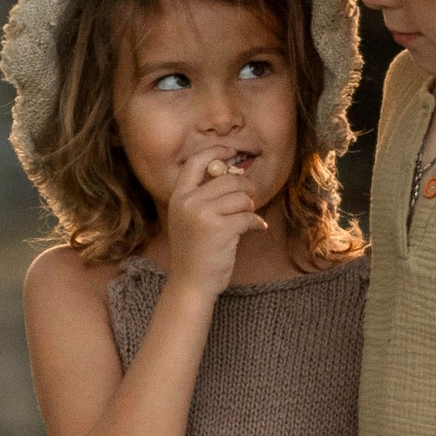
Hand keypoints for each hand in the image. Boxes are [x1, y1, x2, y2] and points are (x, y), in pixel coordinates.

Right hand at [166, 149, 265, 295]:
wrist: (191, 283)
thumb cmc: (194, 251)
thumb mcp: (188, 219)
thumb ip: (202, 196)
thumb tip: (231, 172)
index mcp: (178, 197)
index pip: (197, 162)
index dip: (216, 151)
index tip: (233, 151)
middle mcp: (188, 202)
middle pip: (227, 179)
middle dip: (245, 187)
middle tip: (250, 199)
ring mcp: (204, 215)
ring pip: (241, 197)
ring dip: (250, 208)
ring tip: (247, 219)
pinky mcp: (221, 229)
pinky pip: (248, 216)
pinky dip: (257, 223)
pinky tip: (257, 230)